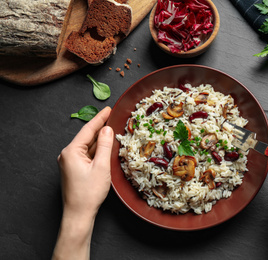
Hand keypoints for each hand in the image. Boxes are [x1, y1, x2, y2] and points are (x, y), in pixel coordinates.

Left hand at [53, 106, 113, 259]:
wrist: (78, 214)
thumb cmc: (89, 193)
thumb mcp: (101, 167)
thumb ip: (105, 146)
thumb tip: (107, 129)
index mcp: (71, 151)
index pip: (88, 130)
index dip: (100, 118)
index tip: (109, 109)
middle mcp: (67, 154)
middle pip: (87, 137)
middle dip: (101, 128)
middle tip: (114, 117)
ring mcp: (69, 162)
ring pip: (88, 146)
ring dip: (100, 140)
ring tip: (113, 130)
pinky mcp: (74, 169)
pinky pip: (86, 154)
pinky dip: (97, 150)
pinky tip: (106, 146)